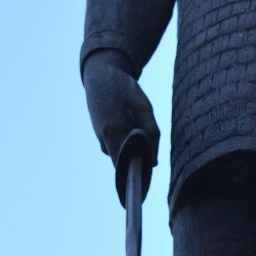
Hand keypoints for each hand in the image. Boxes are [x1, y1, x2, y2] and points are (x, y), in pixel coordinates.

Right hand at [83, 50, 159, 170]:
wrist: (101, 76)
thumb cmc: (124, 89)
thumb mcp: (144, 106)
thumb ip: (151, 133)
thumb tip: (154, 162)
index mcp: (113, 131)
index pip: (125, 164)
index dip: (138, 173)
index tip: (147, 179)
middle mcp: (104, 139)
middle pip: (126, 161)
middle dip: (140, 158)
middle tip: (150, 148)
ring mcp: (101, 139)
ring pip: (124, 153)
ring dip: (135, 146)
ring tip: (138, 124)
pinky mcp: (102, 136)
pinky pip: (119, 145)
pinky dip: (128, 140)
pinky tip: (131, 123)